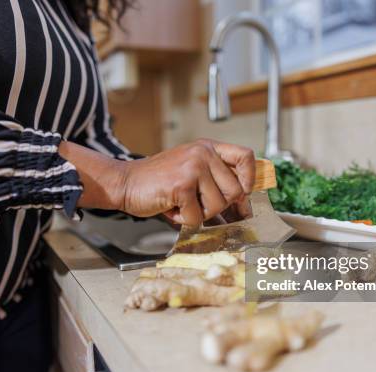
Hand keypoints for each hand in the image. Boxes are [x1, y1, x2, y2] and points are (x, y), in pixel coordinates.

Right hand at [58, 139, 255, 225]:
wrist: (126, 183)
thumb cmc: (159, 180)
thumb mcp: (190, 167)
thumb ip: (215, 176)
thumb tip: (245, 199)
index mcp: (208, 147)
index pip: (246, 156)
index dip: (249, 178)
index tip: (242, 192)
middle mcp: (203, 154)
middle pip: (235, 190)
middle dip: (218, 205)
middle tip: (197, 202)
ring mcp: (192, 168)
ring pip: (218, 206)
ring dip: (200, 214)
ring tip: (182, 203)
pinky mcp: (181, 186)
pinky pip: (198, 217)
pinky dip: (184, 220)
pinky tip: (171, 208)